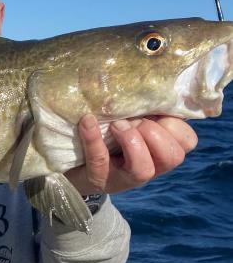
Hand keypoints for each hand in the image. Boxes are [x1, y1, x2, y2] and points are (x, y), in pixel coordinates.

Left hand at [66, 114, 197, 195]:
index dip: (176, 125)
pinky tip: (87, 121)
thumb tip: (153, 84)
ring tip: (116, 126)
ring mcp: (123, 178)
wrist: (74, 164)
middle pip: (173, 157)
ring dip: (132, 141)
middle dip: (156, 133)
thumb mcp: (135, 119)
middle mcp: (149, 168)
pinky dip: (93, 139)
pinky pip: (99, 160)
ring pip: (143, 170)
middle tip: (136, 121)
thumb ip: (148, 108)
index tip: (156, 112)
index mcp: (162, 151)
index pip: (187, 142)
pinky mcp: (97, 179)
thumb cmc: (111, 135)